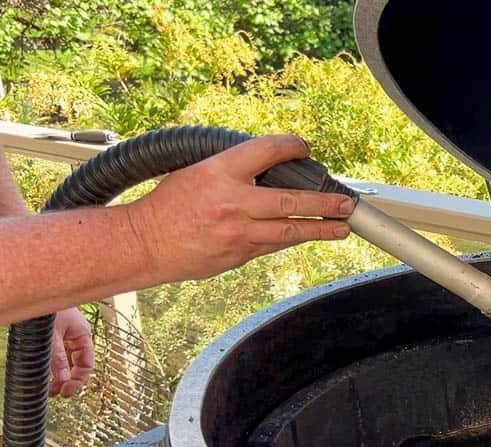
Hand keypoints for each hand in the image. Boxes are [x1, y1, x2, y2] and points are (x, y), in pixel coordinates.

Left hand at [50, 307, 94, 397]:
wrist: (34, 288)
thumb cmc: (46, 307)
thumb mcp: (51, 338)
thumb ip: (57, 360)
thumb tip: (62, 381)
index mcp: (83, 335)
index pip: (87, 364)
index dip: (78, 380)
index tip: (66, 391)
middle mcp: (76, 337)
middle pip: (77, 365)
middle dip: (67, 380)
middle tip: (55, 393)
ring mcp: (65, 335)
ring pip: (66, 361)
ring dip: (59, 374)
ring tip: (48, 387)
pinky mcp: (53, 334)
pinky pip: (57, 354)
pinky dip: (52, 365)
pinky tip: (44, 373)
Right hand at [125, 135, 354, 284]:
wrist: (143, 243)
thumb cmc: (167, 205)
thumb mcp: (196, 171)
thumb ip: (234, 170)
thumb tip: (271, 168)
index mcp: (219, 171)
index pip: (267, 151)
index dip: (292, 147)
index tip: (305, 149)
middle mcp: (232, 202)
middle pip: (292, 200)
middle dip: (325, 202)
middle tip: (346, 204)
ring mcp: (237, 233)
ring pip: (290, 231)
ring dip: (321, 229)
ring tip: (342, 228)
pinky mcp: (238, 256)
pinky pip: (274, 246)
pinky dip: (293, 240)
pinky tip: (308, 236)